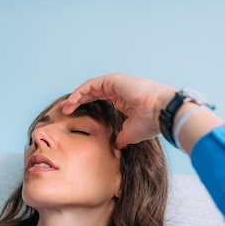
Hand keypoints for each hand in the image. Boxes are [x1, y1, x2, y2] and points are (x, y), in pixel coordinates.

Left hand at [60, 73, 175, 147]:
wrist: (161, 113)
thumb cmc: (150, 123)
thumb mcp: (130, 134)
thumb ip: (121, 137)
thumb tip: (116, 145)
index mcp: (123, 101)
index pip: (100, 100)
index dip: (86, 106)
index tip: (73, 115)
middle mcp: (119, 90)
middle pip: (92, 93)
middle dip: (77, 101)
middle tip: (65, 110)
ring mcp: (116, 84)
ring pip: (90, 88)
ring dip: (76, 97)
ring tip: (65, 107)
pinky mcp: (114, 80)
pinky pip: (91, 85)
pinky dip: (80, 92)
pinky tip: (71, 101)